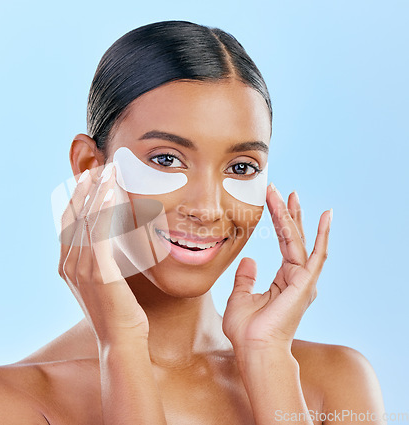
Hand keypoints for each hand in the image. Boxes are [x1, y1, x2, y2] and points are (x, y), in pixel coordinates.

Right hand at [58, 163, 149, 346]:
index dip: (77, 198)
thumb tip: (110, 240)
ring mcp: (80, 267)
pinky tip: (110, 191)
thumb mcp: (104, 281)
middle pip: (74, 215)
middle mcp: (69, 263)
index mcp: (67, 265)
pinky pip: (99, 232)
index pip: (69, 222)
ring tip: (106, 170)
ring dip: (96, 191)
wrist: (121, 340)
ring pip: (86, 219)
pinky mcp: (98, 271)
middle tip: (97, 166)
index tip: (89, 178)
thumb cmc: (118, 312)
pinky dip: (103, 208)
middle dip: (85, 188)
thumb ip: (99, 259)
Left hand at [222, 183, 331, 356]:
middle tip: (283, 191)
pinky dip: (321, 235)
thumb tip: (249, 259)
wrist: (254, 349)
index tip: (274, 202)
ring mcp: (303, 280)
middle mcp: (297, 278)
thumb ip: (246, 278)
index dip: (280, 222)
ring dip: (293, 216)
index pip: (284, 244)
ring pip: (299, 240)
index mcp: (284, 281)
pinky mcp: (305, 283)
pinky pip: (316, 254)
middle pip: (294, 238)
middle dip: (288, 213)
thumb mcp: (240, 297)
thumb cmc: (247, 330)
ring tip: (290, 194)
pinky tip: (325, 216)